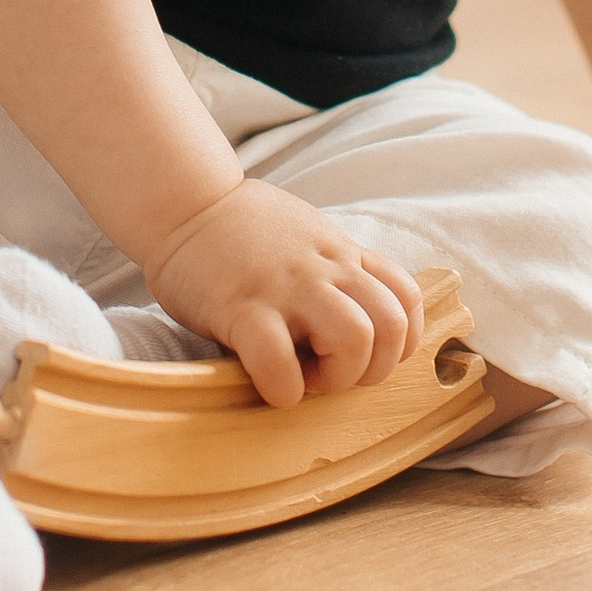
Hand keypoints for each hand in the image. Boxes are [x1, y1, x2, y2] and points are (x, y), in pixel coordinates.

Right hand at [149, 181, 426, 407]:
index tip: (368, 354)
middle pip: (391, 326)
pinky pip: (279, 362)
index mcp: (342, 254)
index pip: (407, 299)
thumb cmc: (241, 229)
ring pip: (355, 340)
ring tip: (304, 377)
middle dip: (372, 368)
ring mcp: (286, 287)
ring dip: (336, 377)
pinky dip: (283, 388)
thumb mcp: (308, 235)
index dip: (399, 341)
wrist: (184, 202)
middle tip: (331, 371)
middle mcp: (325, 268)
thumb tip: (357, 311)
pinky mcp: (242, 307)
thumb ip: (335, 268)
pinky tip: (269, 382)